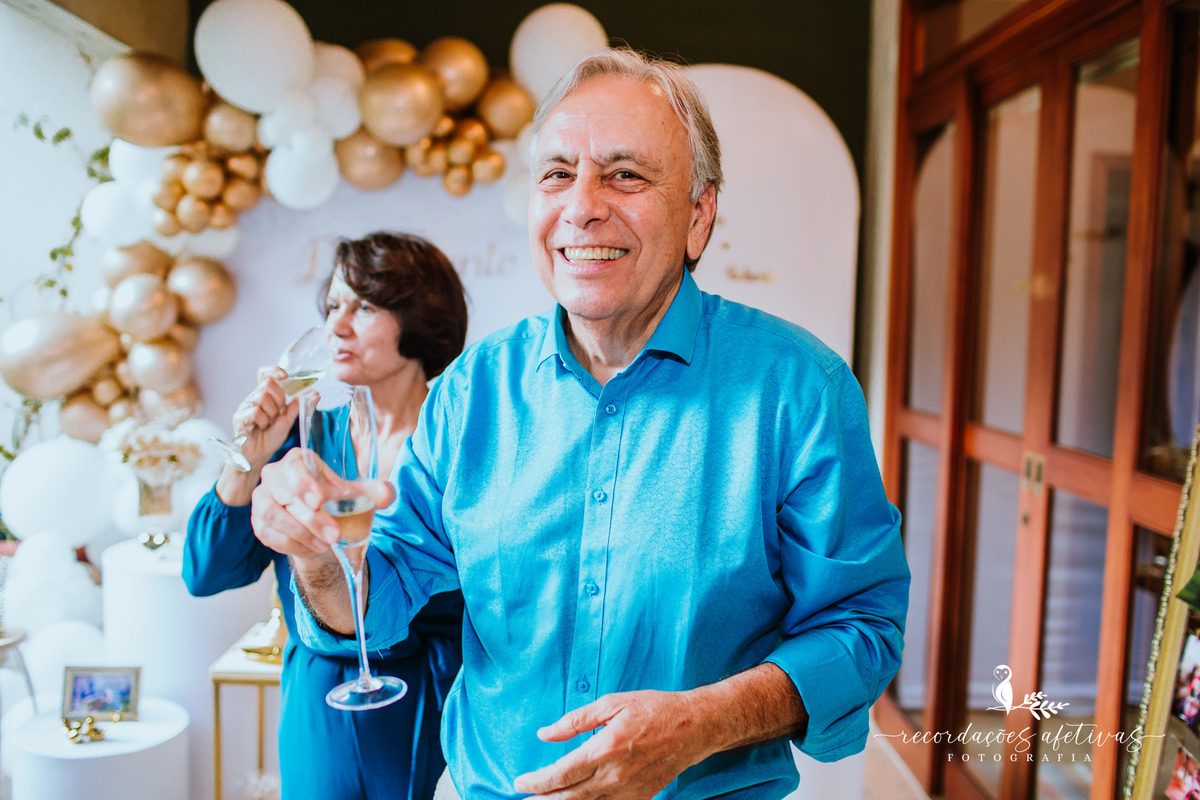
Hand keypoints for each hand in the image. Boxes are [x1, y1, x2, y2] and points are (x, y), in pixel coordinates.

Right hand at [233, 366, 297, 469]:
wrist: (258, 456)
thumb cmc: (270, 437)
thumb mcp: (288, 420)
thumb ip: (299, 405)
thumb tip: (315, 393)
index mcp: (264, 396)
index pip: (264, 374)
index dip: (273, 370)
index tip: (284, 375)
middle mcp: (252, 398)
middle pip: (268, 385)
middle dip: (278, 401)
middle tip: (277, 415)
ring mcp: (244, 407)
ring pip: (262, 398)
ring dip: (270, 414)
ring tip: (267, 424)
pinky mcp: (239, 418)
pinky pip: (255, 412)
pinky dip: (262, 421)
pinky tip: (260, 428)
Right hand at [251, 448, 394, 561]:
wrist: (319, 525)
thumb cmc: (335, 501)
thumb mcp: (356, 495)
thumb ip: (374, 492)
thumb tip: (386, 493)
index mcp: (297, 460)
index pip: (296, 467)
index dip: (305, 484)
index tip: (320, 500)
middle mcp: (274, 476)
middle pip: (285, 494)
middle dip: (312, 518)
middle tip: (335, 534)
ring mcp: (262, 500)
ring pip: (274, 516)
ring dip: (303, 533)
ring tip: (327, 544)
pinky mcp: (259, 524)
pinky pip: (270, 535)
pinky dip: (293, 544)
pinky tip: (312, 547)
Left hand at [512, 690, 711, 799]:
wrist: (693, 728)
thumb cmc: (653, 710)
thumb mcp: (612, 704)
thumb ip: (575, 721)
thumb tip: (545, 734)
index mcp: (604, 749)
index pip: (561, 774)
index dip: (536, 782)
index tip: (519, 782)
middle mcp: (614, 776)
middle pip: (568, 797)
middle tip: (522, 799)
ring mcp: (627, 791)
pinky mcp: (639, 798)